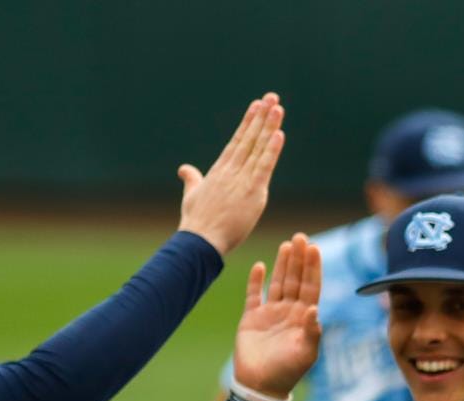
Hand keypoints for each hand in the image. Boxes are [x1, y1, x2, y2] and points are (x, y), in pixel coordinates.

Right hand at [177, 95, 287, 256]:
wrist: (200, 241)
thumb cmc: (196, 222)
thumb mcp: (192, 195)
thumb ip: (192, 179)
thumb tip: (184, 168)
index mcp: (220, 170)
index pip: (238, 141)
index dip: (248, 122)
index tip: (257, 105)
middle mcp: (231, 170)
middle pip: (249, 138)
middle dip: (261, 116)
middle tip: (271, 97)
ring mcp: (242, 180)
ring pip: (258, 147)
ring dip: (268, 126)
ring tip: (276, 107)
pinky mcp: (253, 192)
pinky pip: (264, 166)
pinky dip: (272, 150)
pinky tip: (279, 133)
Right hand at [233, 233, 323, 399]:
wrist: (260, 386)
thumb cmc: (287, 372)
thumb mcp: (306, 354)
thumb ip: (312, 331)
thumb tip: (315, 308)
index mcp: (304, 318)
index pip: (311, 287)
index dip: (313, 268)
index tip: (315, 248)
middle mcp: (289, 312)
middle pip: (296, 279)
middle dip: (299, 259)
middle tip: (302, 237)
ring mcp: (270, 313)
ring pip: (278, 282)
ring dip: (283, 264)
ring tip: (288, 244)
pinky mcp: (251, 318)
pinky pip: (254, 294)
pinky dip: (257, 280)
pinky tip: (261, 266)